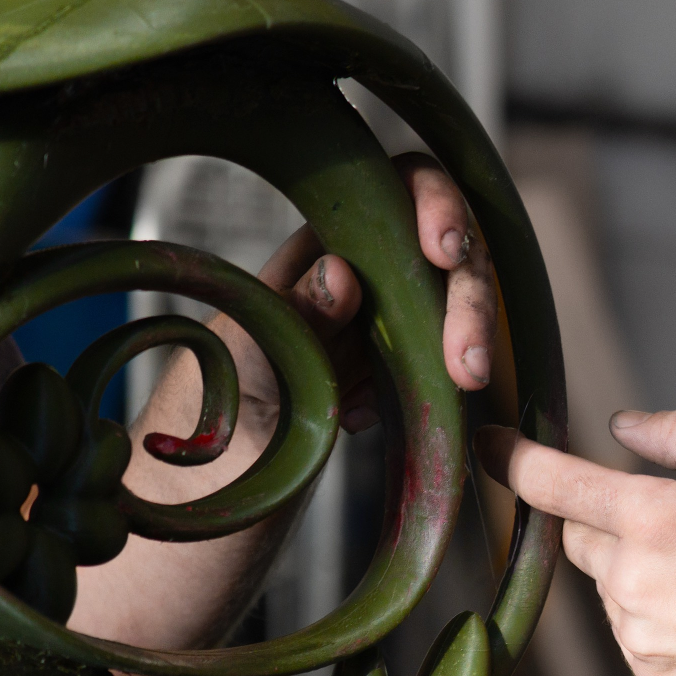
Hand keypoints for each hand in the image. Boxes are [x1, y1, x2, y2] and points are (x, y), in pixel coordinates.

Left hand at [210, 156, 494, 448]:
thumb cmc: (206, 411)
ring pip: (455, 312)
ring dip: (467, 346)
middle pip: (446, 255)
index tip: (442, 251)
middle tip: (466, 366)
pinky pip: (441, 373)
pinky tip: (360, 420)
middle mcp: (363, 277)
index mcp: (319, 246)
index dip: (434, 203)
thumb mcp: (244, 362)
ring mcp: (385, 329)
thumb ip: (293, 316)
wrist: (205, 486)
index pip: (395, 190)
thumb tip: (345, 274)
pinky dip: (428, 396)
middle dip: (470, 301)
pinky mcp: (399, 379)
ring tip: (456, 388)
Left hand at [473, 410, 675, 675]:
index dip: (509, 456)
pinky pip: (630, 626)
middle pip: (580, 533)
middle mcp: (633, 580)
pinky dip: (656, 610)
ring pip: (607, 583)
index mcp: (656, 518)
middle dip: (612, 517)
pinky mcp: (651, 672)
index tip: (484, 442)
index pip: (552, 482)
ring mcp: (638, 633)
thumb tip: (621, 426)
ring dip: (638, 567)